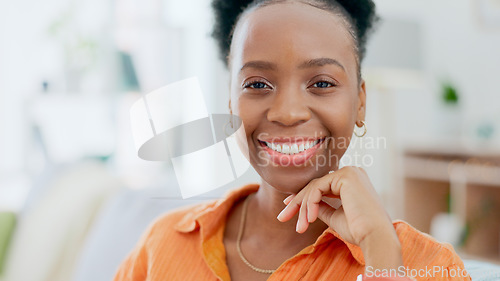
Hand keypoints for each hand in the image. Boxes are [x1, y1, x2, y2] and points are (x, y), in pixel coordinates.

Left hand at [277, 166, 402, 268]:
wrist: (375, 237)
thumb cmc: (359, 230)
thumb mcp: (335, 216)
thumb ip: (322, 207)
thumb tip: (307, 205)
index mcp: (352, 181)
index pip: (321, 186)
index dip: (302, 198)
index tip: (287, 209)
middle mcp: (352, 172)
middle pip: (315, 185)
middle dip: (296, 203)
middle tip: (282, 217)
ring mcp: (350, 171)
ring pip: (314, 187)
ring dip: (302, 208)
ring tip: (300, 227)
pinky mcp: (346, 175)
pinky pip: (318, 188)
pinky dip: (310, 204)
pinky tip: (309, 219)